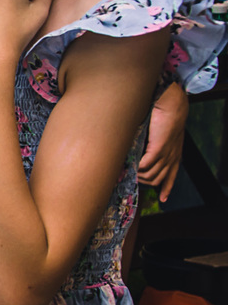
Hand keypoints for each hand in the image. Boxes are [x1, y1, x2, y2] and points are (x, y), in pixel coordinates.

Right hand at [138, 82, 188, 201]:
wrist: (171, 106)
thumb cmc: (164, 117)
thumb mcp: (162, 135)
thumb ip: (154, 145)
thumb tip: (139, 154)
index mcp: (175, 154)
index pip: (172, 176)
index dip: (167, 188)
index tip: (163, 198)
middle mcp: (173, 157)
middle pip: (158, 179)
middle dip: (144, 182)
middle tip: (132, 177)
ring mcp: (167, 155)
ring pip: (151, 176)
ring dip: (138, 175)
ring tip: (128, 170)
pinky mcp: (159, 150)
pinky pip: (146, 167)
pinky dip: (137, 168)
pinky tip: (130, 165)